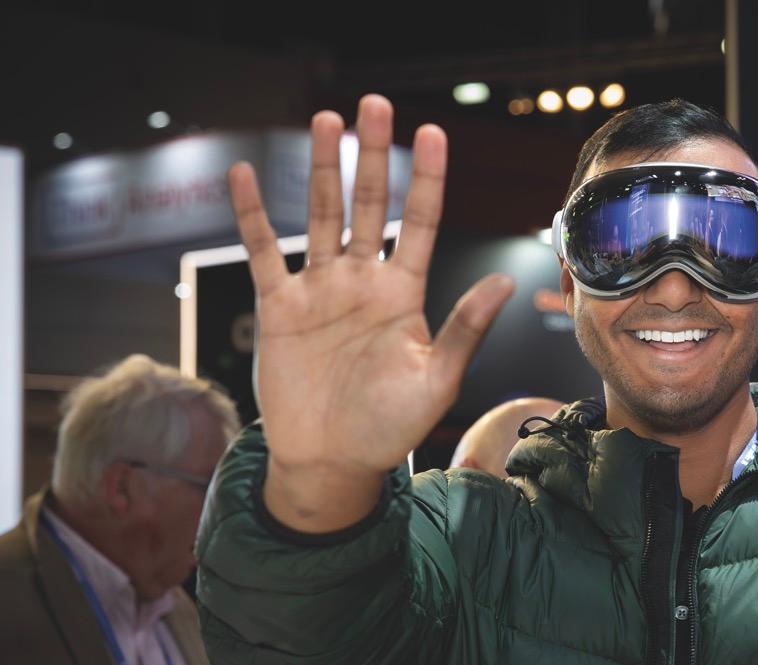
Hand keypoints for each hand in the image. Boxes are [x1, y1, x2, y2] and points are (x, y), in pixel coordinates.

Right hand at [228, 95, 512, 529]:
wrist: (333, 461)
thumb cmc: (391, 428)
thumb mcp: (437, 380)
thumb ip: (464, 329)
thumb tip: (504, 281)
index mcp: (405, 295)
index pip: (420, 223)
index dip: (427, 179)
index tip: (434, 133)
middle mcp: (363, 282)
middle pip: (368, 204)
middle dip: (372, 156)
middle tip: (375, 104)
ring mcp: (320, 291)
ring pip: (320, 216)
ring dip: (322, 169)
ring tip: (326, 120)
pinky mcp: (280, 307)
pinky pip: (264, 251)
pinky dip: (253, 215)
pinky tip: (247, 176)